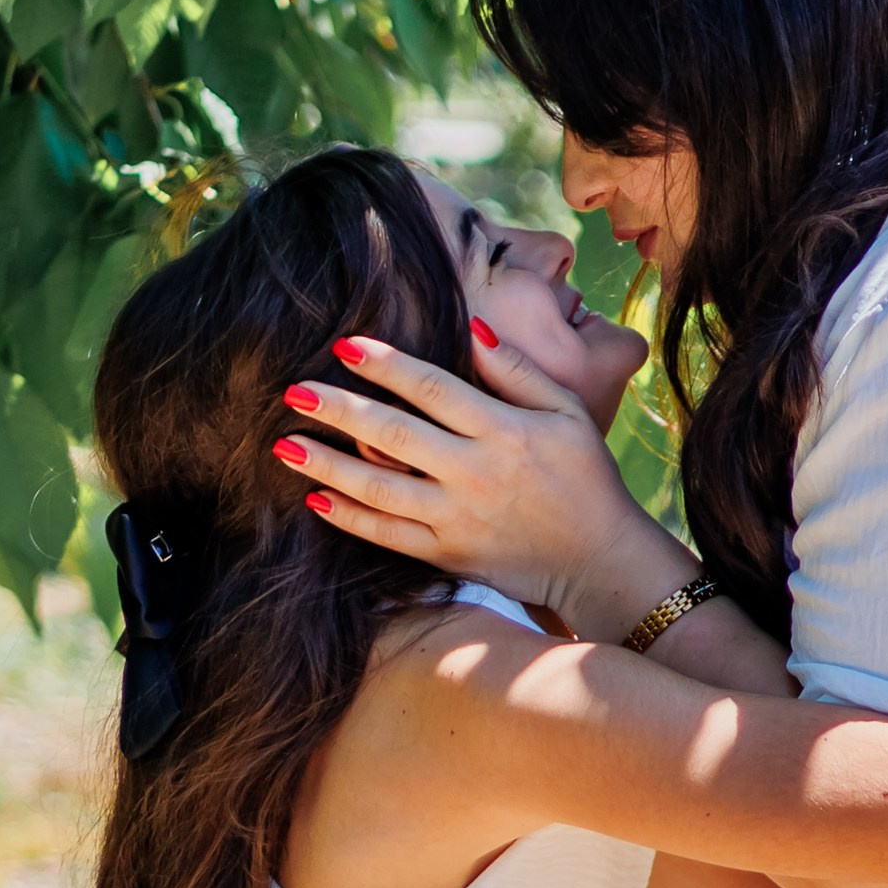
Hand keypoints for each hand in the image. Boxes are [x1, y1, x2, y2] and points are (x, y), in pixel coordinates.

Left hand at [270, 328, 693, 636]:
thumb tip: (471, 328)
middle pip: (392, 434)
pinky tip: (317, 498)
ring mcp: (457, 518)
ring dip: (327, 464)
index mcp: (505, 431)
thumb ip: (518, 371)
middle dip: (339, 409)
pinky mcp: (448, 555)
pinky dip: (350, 518)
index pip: (433, 388)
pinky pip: (387, 536)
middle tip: (294, 390)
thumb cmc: (587, 478)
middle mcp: (475, 473)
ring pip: (378, 488)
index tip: (345, 346)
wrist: (601, 560)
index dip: (386, 365)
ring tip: (285, 444)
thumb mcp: (568, 413)